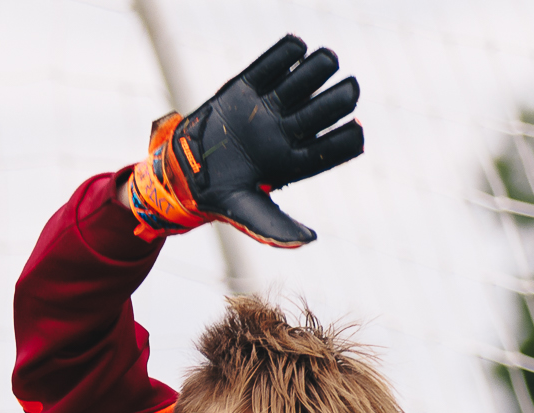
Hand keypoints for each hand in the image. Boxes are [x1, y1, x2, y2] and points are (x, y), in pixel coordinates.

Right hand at [124, 34, 363, 247]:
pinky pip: (279, 57)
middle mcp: (290, 129)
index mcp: (297, 158)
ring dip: (320, 66)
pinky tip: (294, 52)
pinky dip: (290, 50)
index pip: (340, 145)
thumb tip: (309, 240)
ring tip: (318, 67)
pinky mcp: (249, 83)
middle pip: (333, 105)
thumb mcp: (246, 211)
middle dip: (344, 97)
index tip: (353, 129)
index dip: (351, 136)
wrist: (180, 171)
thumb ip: (275, 227)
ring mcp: (271, 104)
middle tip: (345, 94)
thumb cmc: (219, 196)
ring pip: (311, 74)